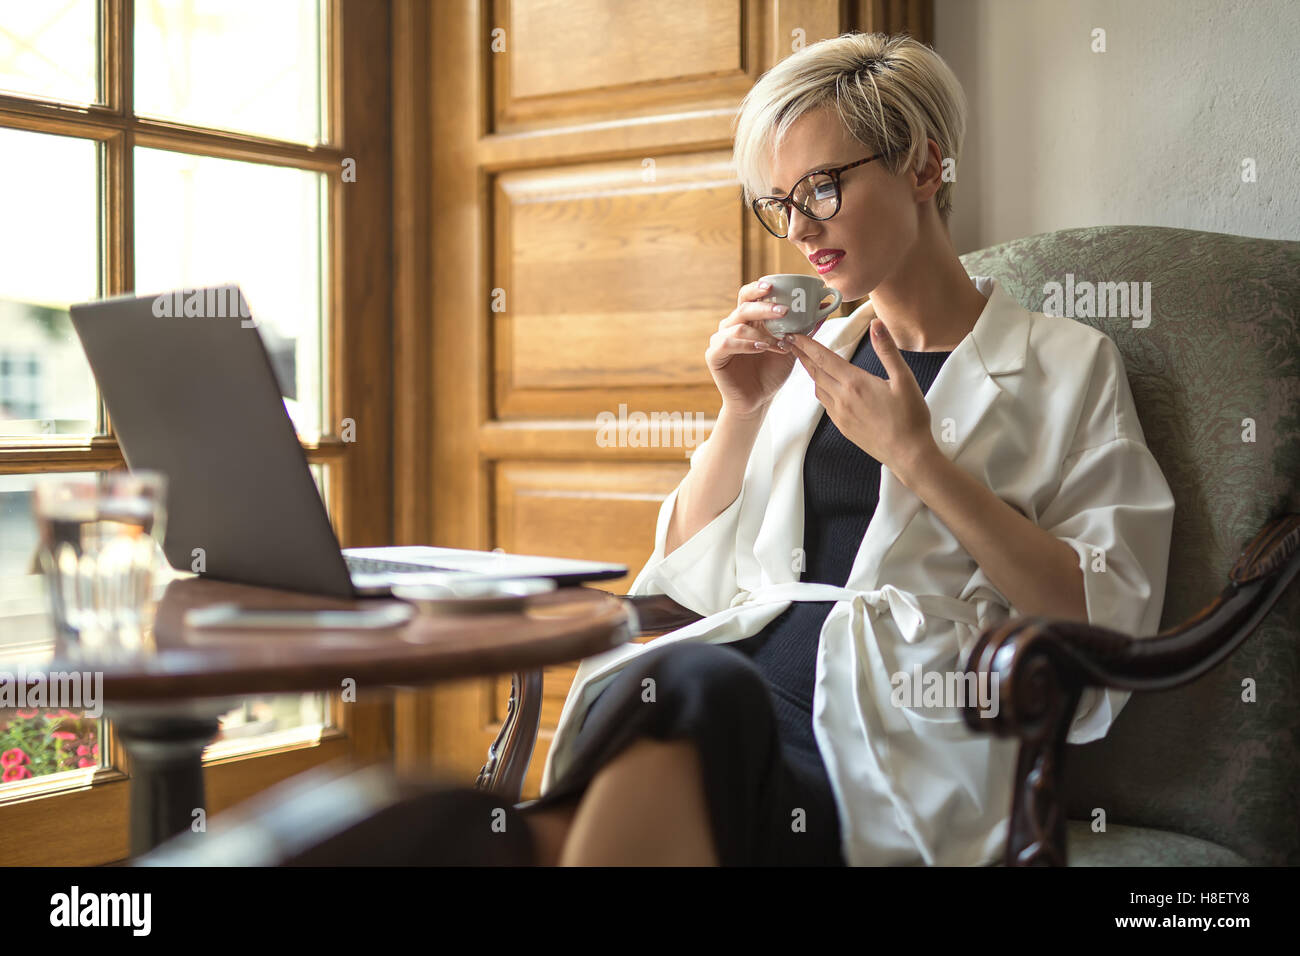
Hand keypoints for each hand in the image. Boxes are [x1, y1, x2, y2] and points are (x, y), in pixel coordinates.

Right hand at [705, 280, 824, 418]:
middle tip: (784, 311)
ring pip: (737, 325)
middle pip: (743, 306)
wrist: (758, 400)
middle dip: (764, 306)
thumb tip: (825, 305)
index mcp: (749, 320)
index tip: (774, 285)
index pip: (749, 296)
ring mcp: (721, 339)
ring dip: (761, 332)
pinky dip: (745, 344)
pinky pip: (725, 343)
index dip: (758, 288)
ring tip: (779, 342)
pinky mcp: (714, 356)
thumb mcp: (792, 347)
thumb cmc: (772, 372)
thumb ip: (804, 327)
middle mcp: (732, 326)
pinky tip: (760, 348)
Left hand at [786, 318, 938, 485]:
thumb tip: (875, 324)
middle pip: (815, 372)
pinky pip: (825, 404)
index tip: (793, 335)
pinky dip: (822, 390)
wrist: (908, 454)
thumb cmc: (910, 417)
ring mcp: (840, 415)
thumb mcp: (904, 379)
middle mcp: (842, 399)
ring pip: (818, 388)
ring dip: (812, 373)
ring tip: (808, 361)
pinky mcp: (843, 427)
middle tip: (791, 343)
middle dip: (802, 355)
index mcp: (855, 383)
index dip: (807, 344)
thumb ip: (887, 350)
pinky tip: (826, 386)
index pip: (823, 358)